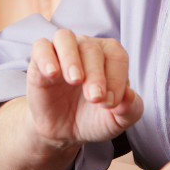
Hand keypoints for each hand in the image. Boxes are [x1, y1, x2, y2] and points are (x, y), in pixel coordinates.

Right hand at [25, 29, 142, 149]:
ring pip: (65, 37)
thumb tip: (130, 95)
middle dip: (96, 75)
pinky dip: (46, 57)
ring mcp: (62, 52)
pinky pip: (40, 47)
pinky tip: (52, 74)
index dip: (116, 78)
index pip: (116, 56)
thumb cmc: (93, 118)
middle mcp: (86, 47)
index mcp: (110, 56)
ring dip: (71, 57)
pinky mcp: (39, 61)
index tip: (111, 103)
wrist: (63, 132)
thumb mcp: (116, 121)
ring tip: (75, 80)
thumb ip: (130, 110)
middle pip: (92, 49)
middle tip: (95, 98)